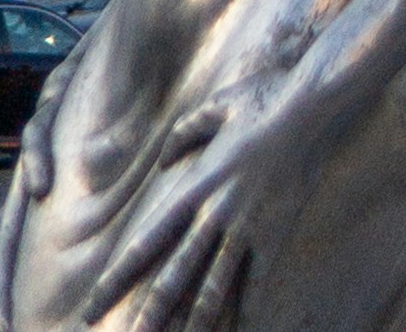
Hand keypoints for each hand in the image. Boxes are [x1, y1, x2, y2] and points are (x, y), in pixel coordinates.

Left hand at [90, 69, 339, 331]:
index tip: (91, 306)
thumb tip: (165, 158)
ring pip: (214, 286)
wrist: (313, 103)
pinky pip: (257, 279)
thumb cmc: (264, 97)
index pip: (144, 243)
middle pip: (174, 276)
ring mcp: (247, 225)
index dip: (115, 279)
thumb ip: (184, 133)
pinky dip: (247, 308)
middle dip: (150, 315)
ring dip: (196, 321)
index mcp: (194, 186)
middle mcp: (215, 213)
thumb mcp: (216, 107)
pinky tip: (240, 331)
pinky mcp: (275, 231)